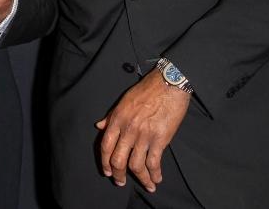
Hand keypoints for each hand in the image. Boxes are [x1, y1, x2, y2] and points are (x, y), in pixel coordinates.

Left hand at [95, 72, 190, 190]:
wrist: (168, 83)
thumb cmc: (147, 89)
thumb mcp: (123, 100)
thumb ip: (111, 116)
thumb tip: (99, 126)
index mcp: (117, 119)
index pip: (106, 146)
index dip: (105, 162)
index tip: (108, 171)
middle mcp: (128, 129)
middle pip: (118, 160)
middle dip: (119, 175)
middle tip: (121, 182)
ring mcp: (144, 135)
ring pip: (136, 165)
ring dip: (140, 179)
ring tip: (146, 185)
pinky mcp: (160, 138)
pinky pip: (154, 162)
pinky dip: (155, 173)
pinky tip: (157, 178)